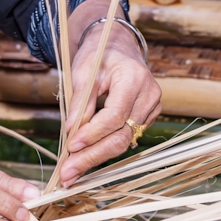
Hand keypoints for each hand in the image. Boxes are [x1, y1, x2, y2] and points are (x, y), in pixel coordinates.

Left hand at [58, 0, 161, 186]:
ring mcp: (152, 108)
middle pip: (121, 136)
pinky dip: (104, 150)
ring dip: (96, 158)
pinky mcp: (148, 117)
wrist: (117, 46)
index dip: (92, 134)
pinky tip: (85, 160)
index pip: (115, 116)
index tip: (71, 146)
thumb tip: (71, 132)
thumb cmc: (98, 55)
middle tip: (68, 174)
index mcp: (134, 78)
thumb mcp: (82, 71)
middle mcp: (149, 95)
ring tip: (72, 173)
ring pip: (124, 142)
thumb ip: (80, 102)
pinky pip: (126, 139)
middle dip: (92, 157)